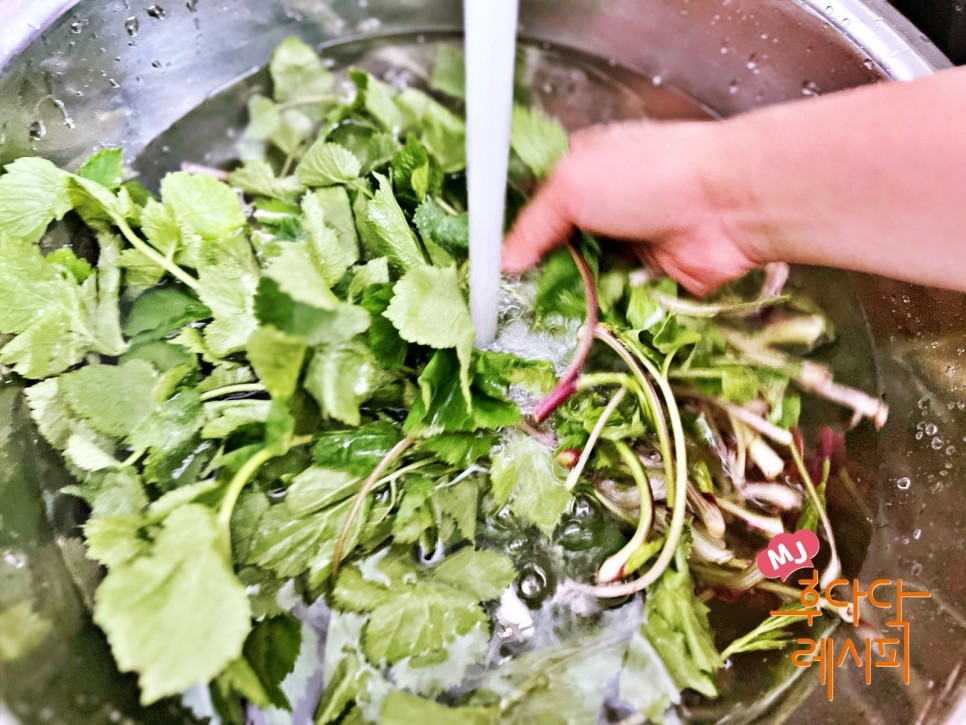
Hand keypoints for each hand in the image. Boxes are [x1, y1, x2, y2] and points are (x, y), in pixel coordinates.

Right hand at [501, 121, 761, 295]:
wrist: (728, 205)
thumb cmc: (650, 175)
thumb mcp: (572, 184)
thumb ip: (531, 224)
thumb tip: (505, 261)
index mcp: (579, 170)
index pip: (532, 205)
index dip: (510, 232)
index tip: (483, 264)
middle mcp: (601, 207)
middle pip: (552, 247)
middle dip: (534, 272)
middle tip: (505, 299)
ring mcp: (624, 244)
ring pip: (579, 279)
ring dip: (565, 295)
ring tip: (534, 317)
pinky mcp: (645, 279)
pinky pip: (610, 302)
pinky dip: (598, 311)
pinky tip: (575, 323)